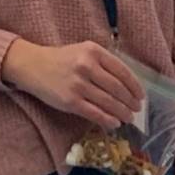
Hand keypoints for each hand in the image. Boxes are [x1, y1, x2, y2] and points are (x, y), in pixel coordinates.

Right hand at [1, 39, 141, 126]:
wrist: (33, 65)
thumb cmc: (62, 60)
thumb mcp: (83, 52)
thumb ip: (103, 64)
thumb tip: (126, 86)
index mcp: (93, 51)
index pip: (121, 71)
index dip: (134, 86)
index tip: (141, 96)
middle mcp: (86, 66)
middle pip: (117, 89)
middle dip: (130, 102)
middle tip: (137, 109)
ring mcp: (78, 84)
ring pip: (108, 102)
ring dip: (122, 113)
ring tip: (129, 118)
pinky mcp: (70, 101)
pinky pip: (95, 113)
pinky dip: (108, 120)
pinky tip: (115, 123)